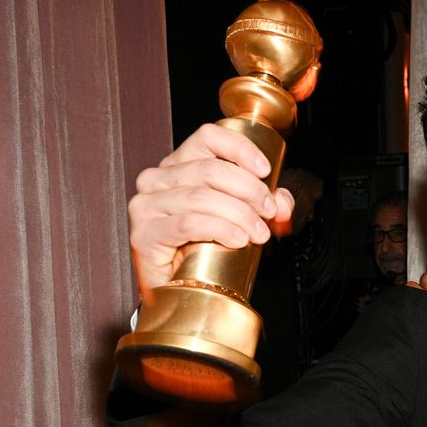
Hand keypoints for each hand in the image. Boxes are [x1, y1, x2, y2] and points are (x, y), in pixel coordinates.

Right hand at [127, 123, 294, 297]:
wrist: (175, 289)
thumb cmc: (202, 249)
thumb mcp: (240, 219)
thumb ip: (264, 205)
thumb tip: (282, 202)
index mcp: (179, 165)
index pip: (208, 137)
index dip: (240, 149)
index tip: (265, 170)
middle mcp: (157, 179)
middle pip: (211, 170)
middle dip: (250, 191)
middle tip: (268, 213)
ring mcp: (146, 205)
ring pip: (202, 197)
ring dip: (240, 214)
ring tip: (258, 233)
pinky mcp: (144, 233)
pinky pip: (188, 223)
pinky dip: (220, 229)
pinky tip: (238, 239)